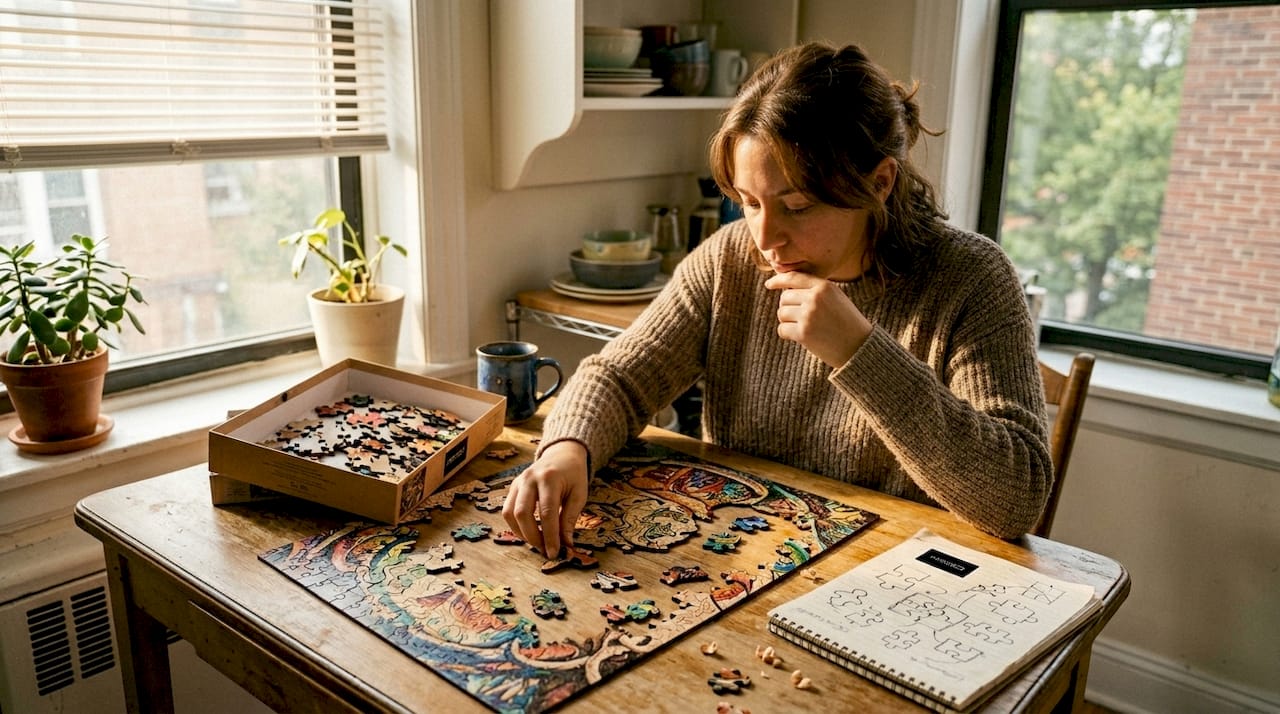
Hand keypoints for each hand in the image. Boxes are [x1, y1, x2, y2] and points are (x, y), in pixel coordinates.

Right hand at [501, 439, 589, 557]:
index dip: (550, 536)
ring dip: (521, 533)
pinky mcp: (513, 487)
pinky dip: (516, 525)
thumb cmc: (573, 475)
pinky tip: (529, 532)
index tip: (554, 553)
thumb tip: (565, 545)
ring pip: (510, 513)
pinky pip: (507, 510)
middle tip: (545, 550)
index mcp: (550, 478)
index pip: (547, 513)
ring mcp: (518, 482)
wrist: (561, 454)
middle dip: (532, 537)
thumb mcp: (579, 495)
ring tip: (537, 543)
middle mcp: (529, 478)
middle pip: (523, 513)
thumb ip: (570, 519)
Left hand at [764, 271, 871, 367]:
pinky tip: (801, 337)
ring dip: (788, 321)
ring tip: (805, 327)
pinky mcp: (803, 333)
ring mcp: (808, 315)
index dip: (778, 280)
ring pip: (781, 313)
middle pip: (784, 298)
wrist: (859, 347)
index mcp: (824, 287)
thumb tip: (785, 289)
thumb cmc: (847, 323)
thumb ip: (815, 291)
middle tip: (802, 318)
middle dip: (788, 308)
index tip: (769, 284)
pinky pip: (782, 329)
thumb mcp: (836, 298)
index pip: (794, 278)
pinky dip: (788, 334)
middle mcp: (815, 298)